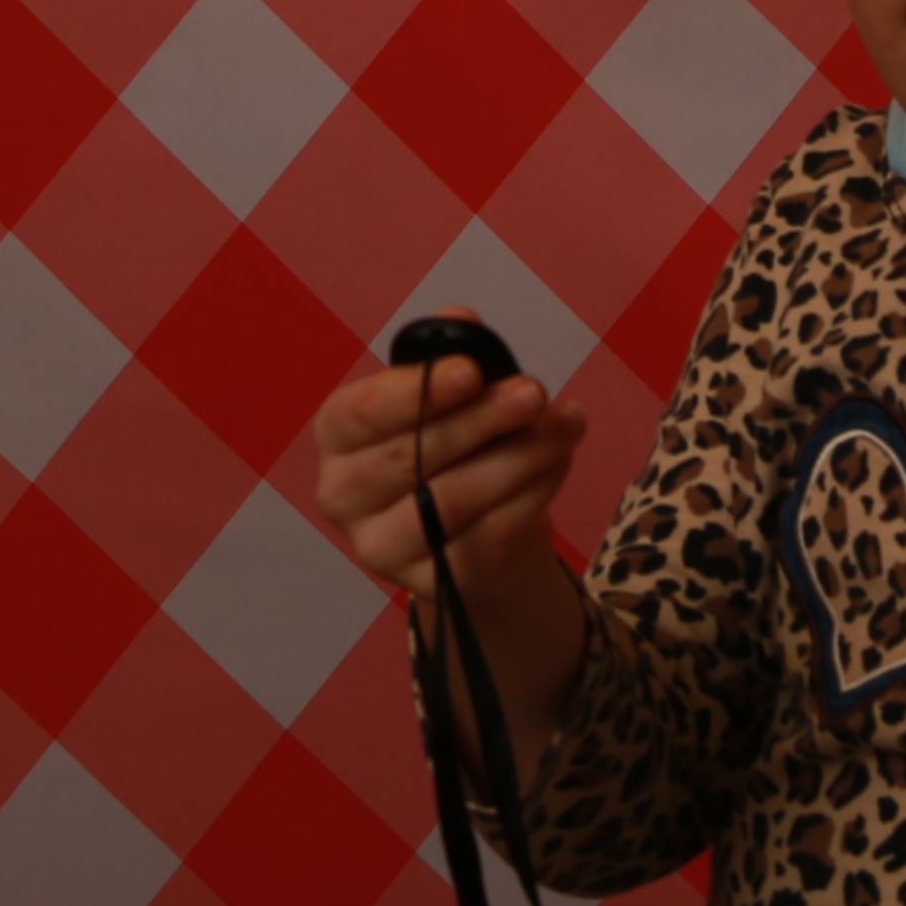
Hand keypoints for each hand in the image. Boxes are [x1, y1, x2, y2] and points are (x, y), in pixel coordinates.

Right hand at [305, 345, 584, 618]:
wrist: (477, 535)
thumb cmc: (454, 447)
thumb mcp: (451, 397)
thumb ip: (452, 356)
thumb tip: (461, 321)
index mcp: (338, 436)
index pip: (362, 413)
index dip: (418, 391)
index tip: (473, 371)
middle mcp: (344, 495)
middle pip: (411, 457)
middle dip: (481, 420)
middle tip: (535, 393)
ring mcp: (382, 548)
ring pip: (453, 500)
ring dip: (519, 457)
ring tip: (566, 424)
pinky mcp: (431, 584)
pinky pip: (487, 536)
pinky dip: (530, 494)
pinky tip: (558, 462)